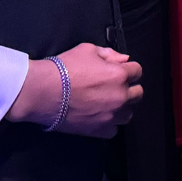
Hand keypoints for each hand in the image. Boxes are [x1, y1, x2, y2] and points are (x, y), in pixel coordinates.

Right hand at [9, 44, 142, 136]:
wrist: (43, 92)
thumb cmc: (64, 68)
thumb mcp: (87, 50)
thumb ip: (109, 54)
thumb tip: (124, 60)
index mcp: (120, 75)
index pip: (137, 71)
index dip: (128, 70)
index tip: (118, 71)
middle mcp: (120, 96)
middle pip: (137, 93)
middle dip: (128, 88)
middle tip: (113, 87)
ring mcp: (111, 115)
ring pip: (128, 114)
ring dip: (121, 108)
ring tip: (107, 104)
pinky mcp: (99, 130)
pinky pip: (113, 130)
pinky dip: (108, 124)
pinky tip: (99, 117)